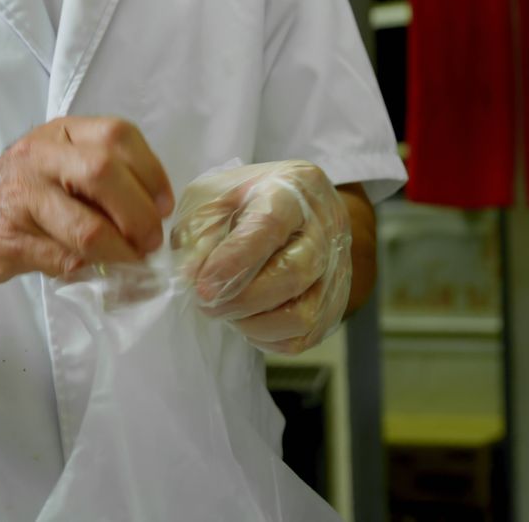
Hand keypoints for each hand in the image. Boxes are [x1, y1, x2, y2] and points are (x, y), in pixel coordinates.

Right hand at [0, 116, 173, 284]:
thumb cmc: (17, 194)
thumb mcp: (57, 164)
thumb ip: (102, 177)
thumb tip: (155, 214)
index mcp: (60, 134)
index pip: (119, 136)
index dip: (152, 173)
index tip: (163, 206)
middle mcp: (40, 156)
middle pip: (105, 174)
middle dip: (139, 215)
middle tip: (150, 242)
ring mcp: (22, 197)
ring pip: (87, 226)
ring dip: (119, 251)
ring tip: (129, 261)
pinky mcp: (12, 240)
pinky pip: (65, 259)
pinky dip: (87, 269)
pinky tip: (90, 269)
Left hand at [171, 161, 350, 352]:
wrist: (291, 206)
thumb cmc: (243, 201)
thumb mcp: (210, 198)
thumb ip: (197, 231)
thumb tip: (191, 276)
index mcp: (290, 190)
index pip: (268, 226)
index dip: (233, 262)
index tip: (202, 288)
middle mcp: (324, 227)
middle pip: (292, 274)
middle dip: (241, 300)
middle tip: (207, 303)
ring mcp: (337, 266)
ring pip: (304, 313)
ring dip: (256, 324)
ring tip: (229, 312)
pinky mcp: (337, 300)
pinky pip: (306, 335)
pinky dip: (271, 338)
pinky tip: (250, 321)